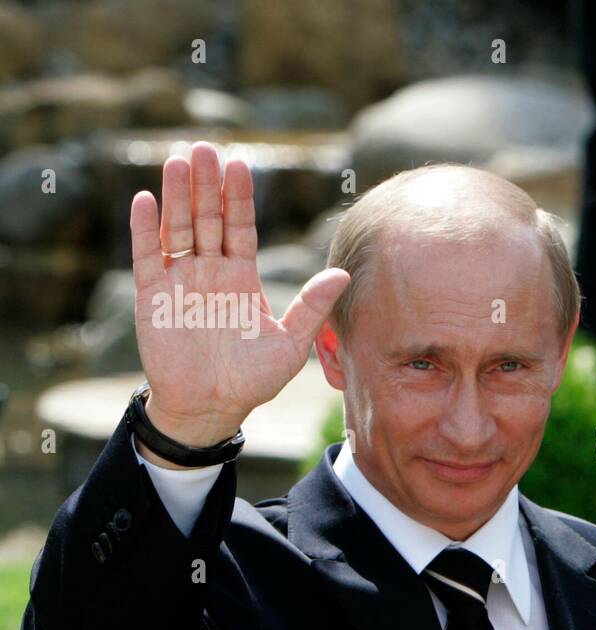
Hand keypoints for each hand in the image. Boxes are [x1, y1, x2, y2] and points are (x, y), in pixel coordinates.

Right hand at [130, 141, 348, 448]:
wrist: (211, 407)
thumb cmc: (252, 379)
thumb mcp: (290, 342)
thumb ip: (312, 306)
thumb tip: (343, 273)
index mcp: (242, 276)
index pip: (241, 227)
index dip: (240, 198)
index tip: (242, 164)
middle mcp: (211, 271)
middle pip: (208, 219)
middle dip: (208, 185)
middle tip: (207, 148)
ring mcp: (180, 280)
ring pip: (178, 229)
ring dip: (178, 196)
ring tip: (179, 161)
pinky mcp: (152, 296)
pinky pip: (147, 256)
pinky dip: (145, 230)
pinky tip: (146, 200)